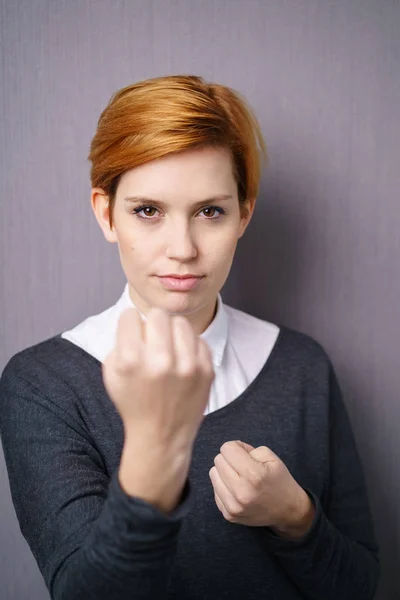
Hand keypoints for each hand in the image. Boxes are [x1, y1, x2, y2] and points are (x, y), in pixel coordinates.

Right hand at [102, 306, 214, 449]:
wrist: (161, 435)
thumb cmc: (134, 402)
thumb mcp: (112, 373)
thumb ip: (120, 341)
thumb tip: (138, 320)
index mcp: (131, 360)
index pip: (131, 316)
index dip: (130, 324)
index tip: (133, 334)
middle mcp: (160, 361)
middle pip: (158, 314)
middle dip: (153, 324)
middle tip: (153, 339)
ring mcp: (187, 366)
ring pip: (181, 323)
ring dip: (173, 332)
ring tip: (169, 348)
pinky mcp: (207, 371)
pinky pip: (199, 339)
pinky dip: (189, 346)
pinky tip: (182, 360)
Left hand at [209, 441, 314, 537]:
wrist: (288, 511)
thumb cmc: (279, 480)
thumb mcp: (271, 457)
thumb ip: (248, 449)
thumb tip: (230, 452)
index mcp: (253, 474)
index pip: (227, 449)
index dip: (237, 447)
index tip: (246, 454)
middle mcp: (241, 492)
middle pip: (218, 460)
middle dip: (230, 459)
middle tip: (244, 466)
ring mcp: (233, 506)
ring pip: (213, 474)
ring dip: (225, 472)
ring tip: (240, 478)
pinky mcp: (228, 515)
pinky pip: (215, 490)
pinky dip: (224, 487)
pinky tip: (238, 490)